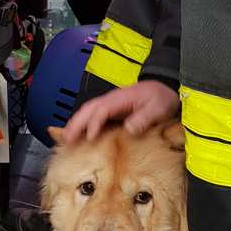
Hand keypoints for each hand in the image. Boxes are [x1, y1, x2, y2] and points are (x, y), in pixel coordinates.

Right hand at [61, 80, 180, 143]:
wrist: (164, 90)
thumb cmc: (160, 97)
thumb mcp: (158, 107)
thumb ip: (144, 117)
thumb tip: (129, 128)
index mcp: (121, 98)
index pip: (102, 109)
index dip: (94, 123)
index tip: (90, 137)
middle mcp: (112, 100)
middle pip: (88, 109)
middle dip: (75, 123)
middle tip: (66, 139)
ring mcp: (110, 106)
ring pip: (87, 112)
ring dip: (75, 125)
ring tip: (66, 140)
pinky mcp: (111, 112)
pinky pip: (93, 117)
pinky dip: (83, 126)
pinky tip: (79, 137)